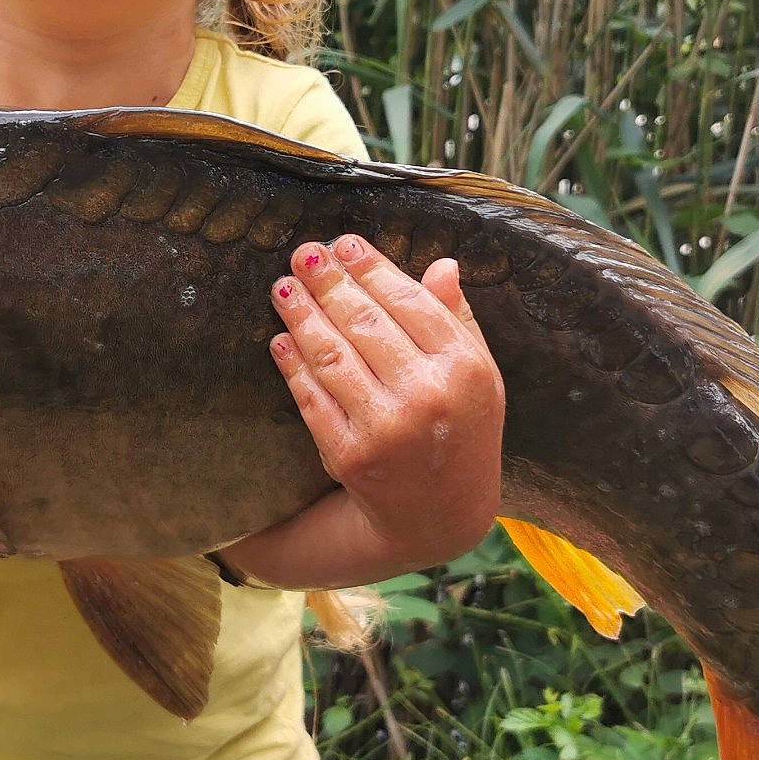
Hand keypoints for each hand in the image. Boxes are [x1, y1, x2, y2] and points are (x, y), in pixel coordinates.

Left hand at [268, 233, 503, 565]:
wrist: (441, 516)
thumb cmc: (462, 431)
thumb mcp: (479, 376)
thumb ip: (458, 320)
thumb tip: (442, 265)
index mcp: (465, 368)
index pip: (408, 301)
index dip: (370, 268)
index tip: (343, 243)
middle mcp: (426, 396)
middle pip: (364, 322)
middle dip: (327, 282)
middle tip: (303, 254)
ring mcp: (385, 428)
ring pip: (332, 355)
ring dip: (302, 316)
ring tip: (283, 287)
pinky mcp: (350, 454)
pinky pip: (313, 399)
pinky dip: (293, 367)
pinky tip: (280, 340)